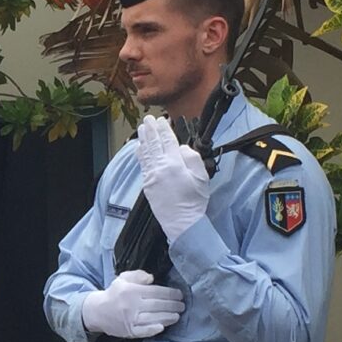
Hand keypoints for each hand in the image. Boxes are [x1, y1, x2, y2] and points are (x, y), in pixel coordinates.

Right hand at [79, 267, 185, 340]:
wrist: (98, 312)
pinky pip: (144, 331)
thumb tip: (152, 278)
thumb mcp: (123, 279)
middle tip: (182, 305)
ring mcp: (130, 320)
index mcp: (132, 291)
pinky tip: (163, 327)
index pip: (156, 292)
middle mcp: (132, 305)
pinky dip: (154, 329)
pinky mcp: (129, 331)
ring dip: (168, 317)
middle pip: (157, 305)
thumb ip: (138, 275)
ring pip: (154, 318)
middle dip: (172, 305)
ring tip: (177, 315)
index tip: (179, 294)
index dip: (170, 293)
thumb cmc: (114, 294)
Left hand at [135, 116, 210, 238]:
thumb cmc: (194, 201)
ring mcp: (152, 175)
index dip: (164, 129)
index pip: (168, 141)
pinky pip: (142, 164)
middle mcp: (160, 167)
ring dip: (143, 138)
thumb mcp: (202, 177)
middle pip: (154, 143)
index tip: (161, 120)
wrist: (182, 223)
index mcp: (175, 163)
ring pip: (146, 152)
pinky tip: (139, 147)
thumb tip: (182, 148)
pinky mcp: (147, 184)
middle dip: (151, 129)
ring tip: (142, 128)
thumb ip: (192, 158)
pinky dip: (140, 153)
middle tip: (148, 119)